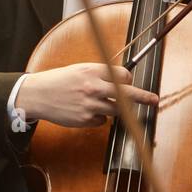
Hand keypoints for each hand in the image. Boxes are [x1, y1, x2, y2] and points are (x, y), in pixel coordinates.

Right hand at [16, 63, 158, 127]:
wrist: (37, 95)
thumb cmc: (58, 81)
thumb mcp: (79, 70)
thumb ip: (99, 74)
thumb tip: (121, 81)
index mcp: (92, 71)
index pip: (121, 75)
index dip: (126, 80)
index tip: (127, 83)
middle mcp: (93, 87)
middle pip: (126, 94)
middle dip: (143, 97)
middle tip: (154, 100)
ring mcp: (90, 105)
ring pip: (116, 110)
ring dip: (116, 109)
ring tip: (103, 105)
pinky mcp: (84, 119)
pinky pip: (101, 121)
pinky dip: (97, 118)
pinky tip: (84, 111)